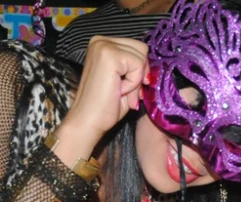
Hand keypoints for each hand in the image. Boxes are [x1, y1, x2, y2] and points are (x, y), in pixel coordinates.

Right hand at [58, 36, 149, 157]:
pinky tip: (118, 91)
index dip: (139, 70)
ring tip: (120, 91)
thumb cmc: (105, 107)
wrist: (87, 122)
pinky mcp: (109, 55)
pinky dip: (133, 83)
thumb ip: (135, 69)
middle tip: (125, 92)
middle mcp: (100, 41)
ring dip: (135, 80)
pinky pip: (138, 65)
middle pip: (142, 49)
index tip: (128, 89)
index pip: (137, 48)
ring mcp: (103, 46)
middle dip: (139, 74)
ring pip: (141, 57)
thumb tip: (152, 68)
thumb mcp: (125, 82)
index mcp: (102, 44)